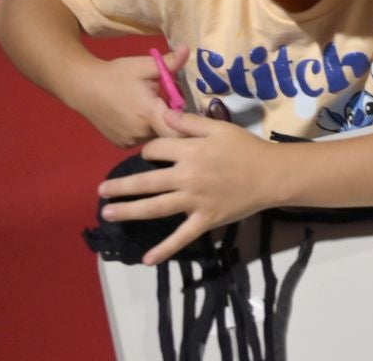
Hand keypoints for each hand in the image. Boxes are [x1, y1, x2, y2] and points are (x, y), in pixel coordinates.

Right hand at [71, 45, 189, 147]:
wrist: (83, 87)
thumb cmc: (115, 75)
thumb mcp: (144, 65)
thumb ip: (169, 62)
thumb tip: (188, 48)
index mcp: (150, 114)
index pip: (179, 130)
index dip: (187, 122)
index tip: (186, 107)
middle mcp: (141, 134)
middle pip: (169, 133)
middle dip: (173, 119)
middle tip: (167, 102)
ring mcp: (130, 142)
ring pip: (156, 136)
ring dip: (159, 125)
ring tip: (151, 107)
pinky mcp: (121, 144)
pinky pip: (142, 139)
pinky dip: (146, 130)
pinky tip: (138, 115)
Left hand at [98, 110, 279, 264]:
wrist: (272, 175)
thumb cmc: (246, 148)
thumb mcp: (220, 128)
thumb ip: (190, 122)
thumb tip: (163, 113)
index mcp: (191, 152)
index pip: (157, 150)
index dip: (148, 150)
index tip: (148, 154)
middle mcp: (187, 177)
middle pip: (147, 181)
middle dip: (121, 186)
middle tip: (101, 191)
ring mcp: (194, 201)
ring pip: (156, 207)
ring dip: (130, 211)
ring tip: (108, 213)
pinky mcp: (205, 220)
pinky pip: (182, 237)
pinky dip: (165, 249)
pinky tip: (147, 260)